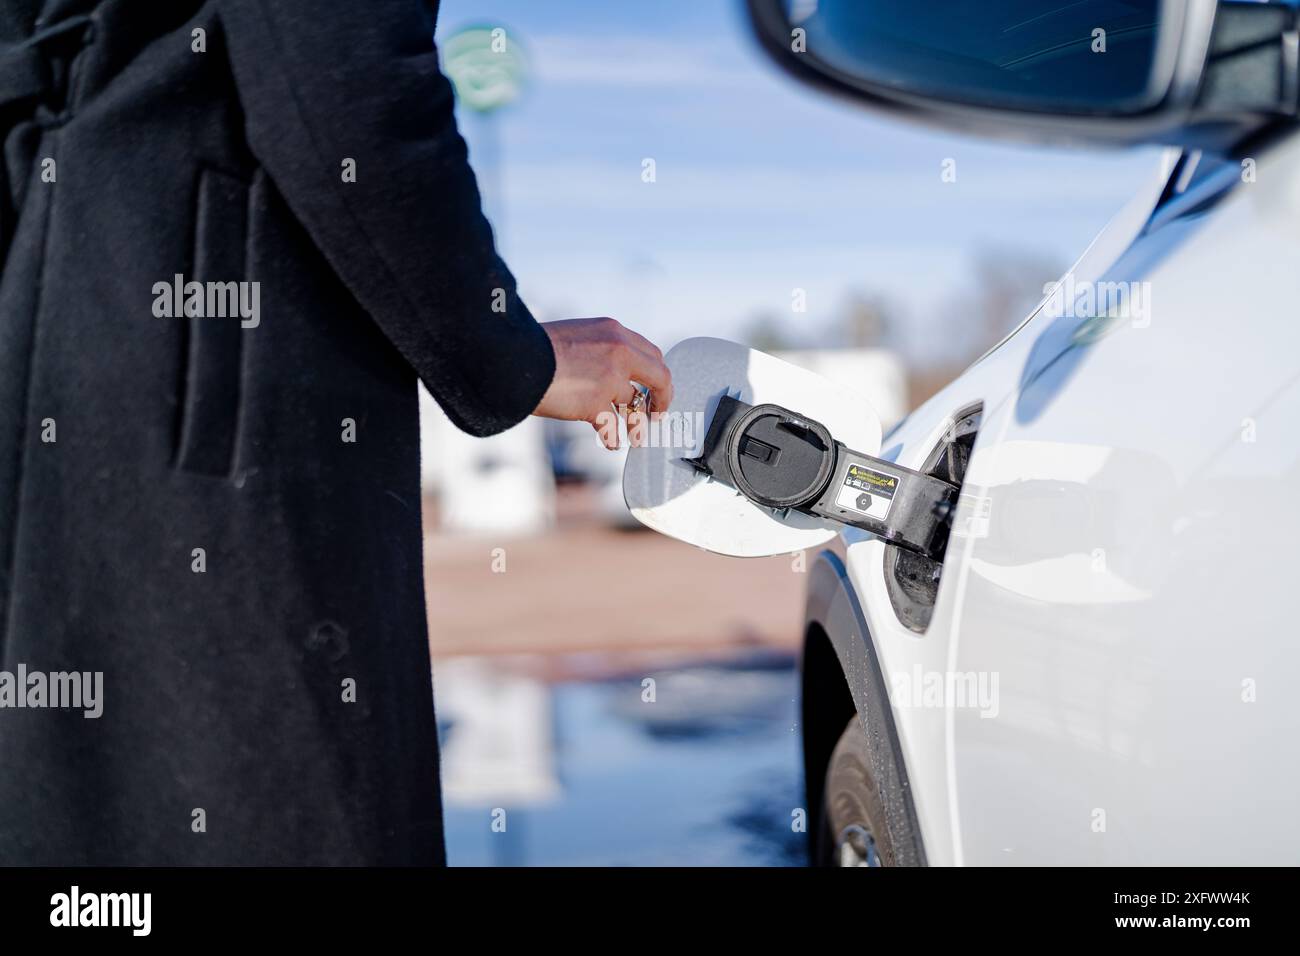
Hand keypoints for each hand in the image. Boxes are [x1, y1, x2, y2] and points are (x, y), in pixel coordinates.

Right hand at [533, 317, 673, 448]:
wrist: (513, 357)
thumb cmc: (534, 348)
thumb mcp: (575, 336)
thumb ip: (597, 350)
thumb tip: (606, 373)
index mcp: (614, 332)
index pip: (650, 353)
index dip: (655, 374)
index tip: (652, 387)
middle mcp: (619, 353)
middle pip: (658, 377)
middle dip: (661, 398)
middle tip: (656, 413)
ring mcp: (610, 379)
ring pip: (636, 406)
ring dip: (637, 424)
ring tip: (636, 437)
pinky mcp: (595, 404)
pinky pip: (613, 428)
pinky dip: (612, 438)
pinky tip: (610, 443)